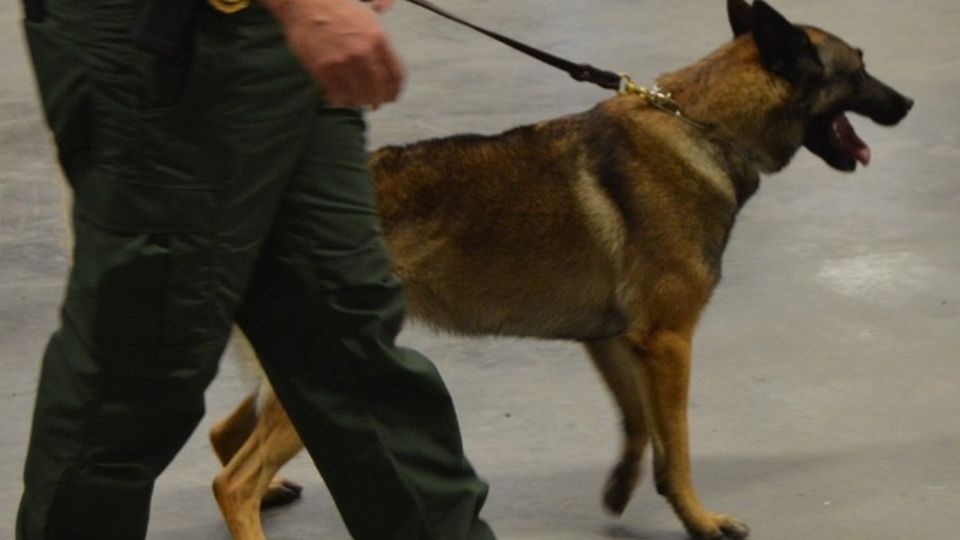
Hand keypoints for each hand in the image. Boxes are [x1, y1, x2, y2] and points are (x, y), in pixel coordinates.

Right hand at [265, 0, 404, 107]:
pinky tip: (340, 99)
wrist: (304, 2)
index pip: (395, 75)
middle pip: (379, 89)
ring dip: (359, 102)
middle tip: (375, 105)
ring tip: (357, 102)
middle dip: (378, 100)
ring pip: (358, 96)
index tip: (392, 97)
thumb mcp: (367, 16)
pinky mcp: (324, 69)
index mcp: (378, 37)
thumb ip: (380, 40)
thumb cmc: (337, 7)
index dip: (395, 91)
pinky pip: (337, 95)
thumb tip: (387, 63)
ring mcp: (343, 62)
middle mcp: (363, 51)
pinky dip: (340, 100)